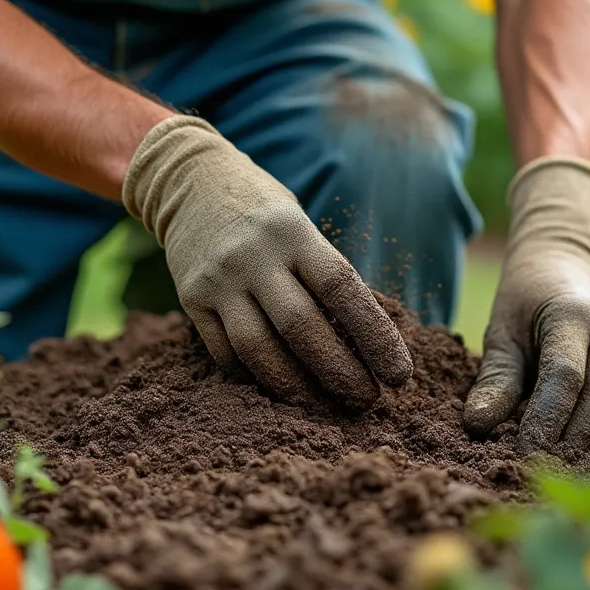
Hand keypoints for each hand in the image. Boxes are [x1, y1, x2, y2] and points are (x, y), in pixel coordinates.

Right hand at [123, 115, 412, 406]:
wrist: (191, 183)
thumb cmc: (265, 212)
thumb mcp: (301, 226)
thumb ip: (326, 274)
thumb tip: (370, 339)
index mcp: (294, 232)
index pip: (341, 289)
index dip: (375, 336)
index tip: (399, 375)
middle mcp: (254, 256)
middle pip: (301, 327)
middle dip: (340, 373)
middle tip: (366, 400)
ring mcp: (218, 279)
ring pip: (258, 350)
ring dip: (297, 388)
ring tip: (324, 406)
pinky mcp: (191, 299)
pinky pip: (224, 353)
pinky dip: (255, 377)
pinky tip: (279, 388)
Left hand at [463, 158, 589, 453]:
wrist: (561, 264)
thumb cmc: (523, 300)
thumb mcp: (501, 332)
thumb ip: (494, 380)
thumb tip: (477, 428)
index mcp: (572, 314)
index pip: (565, 376)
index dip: (547, 420)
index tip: (524, 453)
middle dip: (575, 437)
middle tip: (544, 467)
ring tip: (561, 464)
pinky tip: (581, 447)